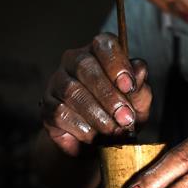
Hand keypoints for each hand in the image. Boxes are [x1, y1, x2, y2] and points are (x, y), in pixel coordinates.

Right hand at [40, 33, 151, 155]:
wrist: (98, 143)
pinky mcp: (47, 105)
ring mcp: (57, 82)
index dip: (117, 63)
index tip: (129, 87)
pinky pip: (60, 112)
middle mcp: (74, 61)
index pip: (104, 44)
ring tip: (113, 130)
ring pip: (72, 91)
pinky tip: (93, 136)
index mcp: (99, 53)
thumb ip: (140, 87)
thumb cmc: (120, 114)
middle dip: (108, 95)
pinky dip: (80, 127)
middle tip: (125, 118)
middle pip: (85, 66)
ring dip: (96, 114)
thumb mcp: (138, 103)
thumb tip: (139, 70)